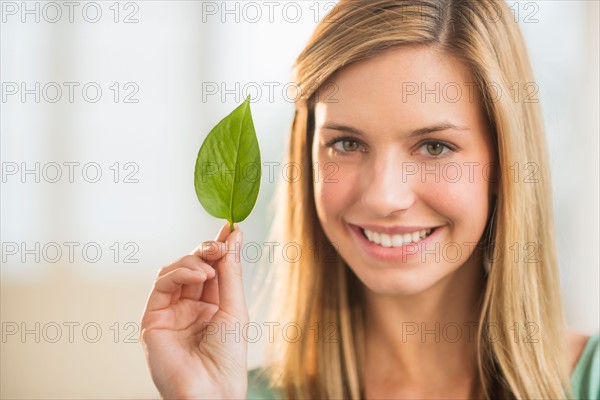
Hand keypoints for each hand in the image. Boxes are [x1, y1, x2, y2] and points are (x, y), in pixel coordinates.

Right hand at [140, 223, 247, 398]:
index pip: (213, 269)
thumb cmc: (228, 357)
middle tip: (220, 242)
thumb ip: (231, 272)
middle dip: (207, 249)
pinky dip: (180, 272)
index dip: (220, 247)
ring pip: (174, 271)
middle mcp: (189, 307)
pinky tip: (199, 273)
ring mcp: (170, 312)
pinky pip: (162, 285)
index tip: (230, 227)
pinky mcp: (152, 319)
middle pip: (193, 265)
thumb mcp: (235, 307)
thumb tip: (234, 236)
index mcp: (212, 306)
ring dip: (193, 260)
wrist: (212, 391)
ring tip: (210, 264)